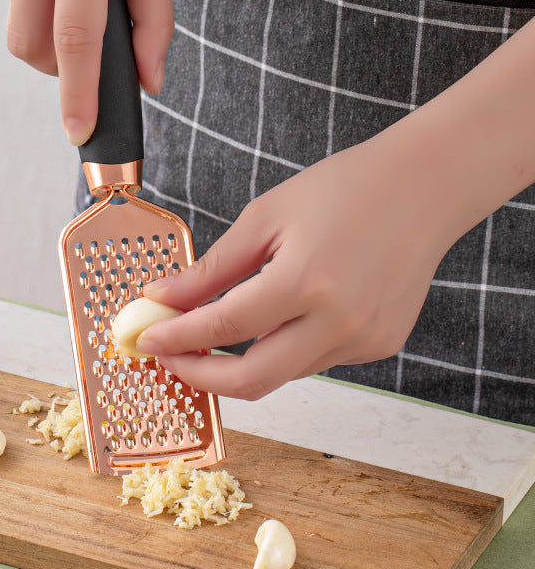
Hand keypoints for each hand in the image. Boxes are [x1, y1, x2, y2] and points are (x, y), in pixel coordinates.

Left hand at [137, 138, 446, 399]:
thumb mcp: (265, 218)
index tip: (145, 340)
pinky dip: (281, 349)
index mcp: (307, 281)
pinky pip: (314, 361)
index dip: (176, 338)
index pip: (223, 327)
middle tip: (169, 359)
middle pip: (252, 380)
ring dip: (240, 362)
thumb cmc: (344, 189)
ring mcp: (364, 339)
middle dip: (200, 377)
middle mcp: (340, 321)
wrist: (423, 188)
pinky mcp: (379, 345)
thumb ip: (212, 269)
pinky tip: (277, 319)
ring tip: (211, 334)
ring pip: (282, 373)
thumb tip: (164, 299)